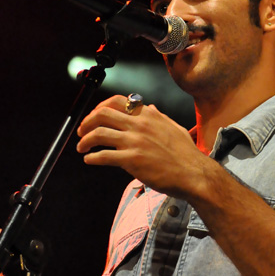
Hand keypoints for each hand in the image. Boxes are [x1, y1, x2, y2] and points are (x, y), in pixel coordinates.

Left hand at [77, 95, 211, 198]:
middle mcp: (139, 125)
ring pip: (99, 133)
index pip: (117, 101)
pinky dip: (92, 157)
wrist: (193, 174)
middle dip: (87, 122)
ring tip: (81, 147)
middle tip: (82, 131)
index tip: (94, 115)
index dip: (100, 107)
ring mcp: (135, 142)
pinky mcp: (132, 160)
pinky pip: (104, 156)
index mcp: (148, 115)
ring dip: (85, 140)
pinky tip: (89, 160)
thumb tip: (149, 108)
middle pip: (103, 114)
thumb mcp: (173, 128)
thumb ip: (158, 117)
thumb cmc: (186, 154)